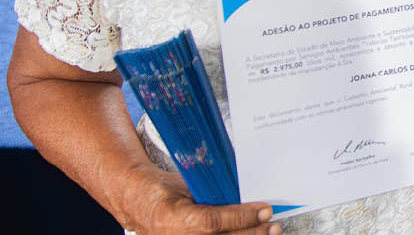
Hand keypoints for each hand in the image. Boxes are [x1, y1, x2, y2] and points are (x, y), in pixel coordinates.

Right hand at [122, 168, 278, 234]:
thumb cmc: (163, 190)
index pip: (212, 221)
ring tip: (269, 233)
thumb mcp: (187, 185)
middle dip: (252, 234)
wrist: (138, 203)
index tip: (264, 209)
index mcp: (171, 216)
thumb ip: (213, 193)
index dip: (241, 217)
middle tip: (273, 225)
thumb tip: (246, 195)